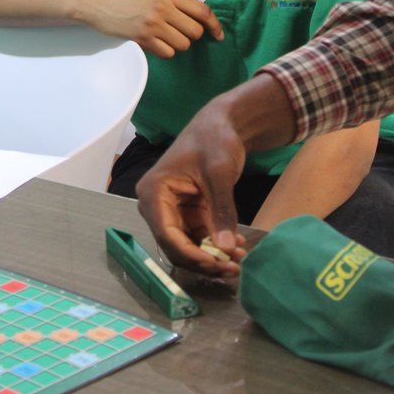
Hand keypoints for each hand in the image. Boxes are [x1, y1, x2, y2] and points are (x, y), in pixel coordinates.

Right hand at [77, 0, 222, 57]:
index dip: (214, 25)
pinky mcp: (144, 38)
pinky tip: (153, 43)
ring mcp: (154, 24)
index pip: (202, 10)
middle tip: (176, 32)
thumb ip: (174, 4)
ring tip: (162, 37)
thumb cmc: (127, 0)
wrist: (100, 4)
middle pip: (195, 32)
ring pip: (183, 45)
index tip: (218, 34)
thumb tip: (197, 21)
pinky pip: (167, 53)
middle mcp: (164, 8)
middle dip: (190, 36)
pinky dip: (164, 51)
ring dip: (176, 45)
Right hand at [136, 108, 247, 275]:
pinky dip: (216, 246)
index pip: (166, 234)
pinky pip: (199, 238)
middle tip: (234, 268)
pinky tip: (238, 247)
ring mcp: (172, 212)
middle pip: (174, 246)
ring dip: (212, 256)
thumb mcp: (219, 174)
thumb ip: (221, 210)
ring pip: (187, 247)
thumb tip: (225, 248)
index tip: (218, 264)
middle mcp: (157, 206)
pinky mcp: (187, 214)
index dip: (191, 254)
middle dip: (203, 260)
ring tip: (240, 259)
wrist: (221, 125)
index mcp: (153, 192)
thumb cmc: (214, 140)